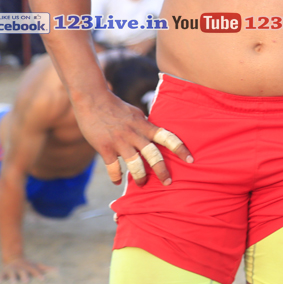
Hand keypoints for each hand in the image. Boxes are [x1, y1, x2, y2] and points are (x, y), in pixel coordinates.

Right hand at [0, 257, 52, 282]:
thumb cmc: (28, 265)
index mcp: (29, 267)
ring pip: (13, 273)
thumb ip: (46, 268)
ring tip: (13, 283)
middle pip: (23, 272)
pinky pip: (1, 275)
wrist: (14, 258)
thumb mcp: (37, 265)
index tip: (43, 279)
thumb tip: (58, 270)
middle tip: (27, 282)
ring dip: (13, 278)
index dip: (39, 275)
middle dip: (25, 276)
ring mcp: (13, 269)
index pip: (35, 271)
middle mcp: (21, 268)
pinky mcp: (5, 271)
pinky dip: (0, 278)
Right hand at [75, 91, 191, 186]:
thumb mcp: (136, 114)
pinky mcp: (104, 147)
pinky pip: (112, 167)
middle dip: (161, 170)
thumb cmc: (116, 107)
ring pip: (134, 164)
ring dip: (140, 177)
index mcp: (145, 125)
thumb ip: (145, 126)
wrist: (92, 99)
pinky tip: (118, 181)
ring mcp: (120, 141)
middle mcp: (135, 133)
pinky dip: (116, 176)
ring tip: (142, 184)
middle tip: (168, 182)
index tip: (190, 159)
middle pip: (153, 154)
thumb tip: (155, 136)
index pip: (167, 137)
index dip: (180, 148)